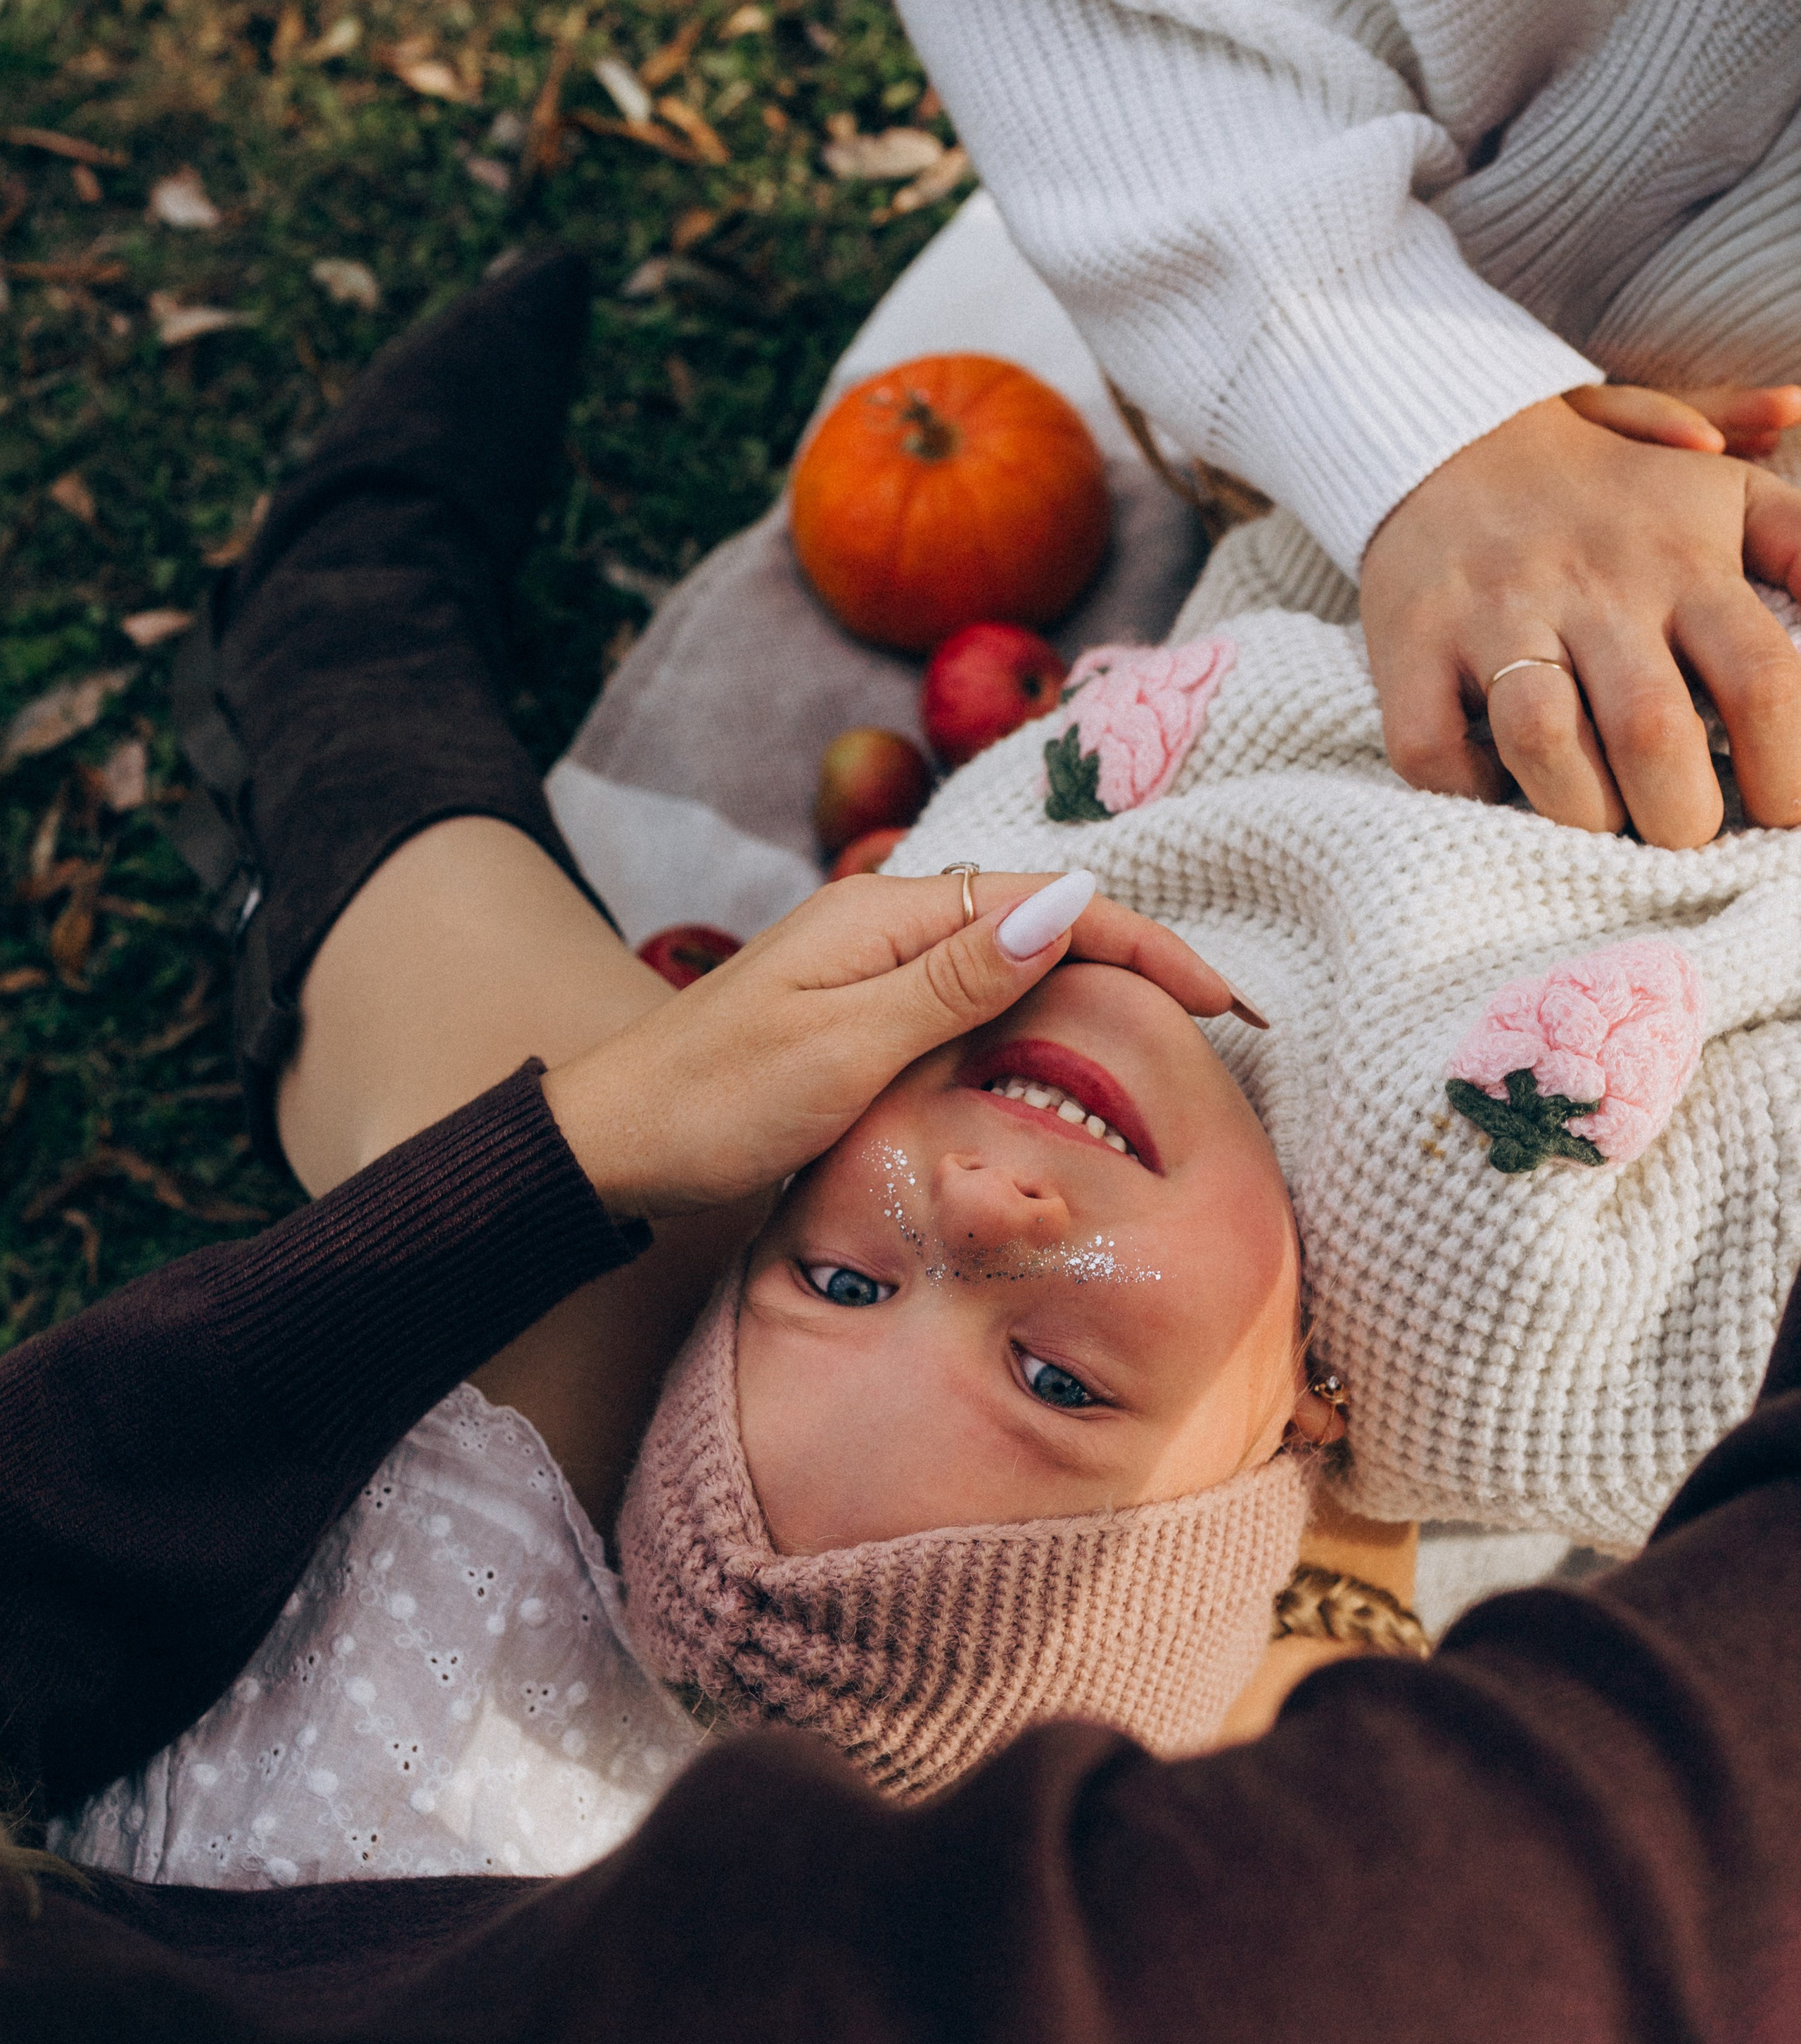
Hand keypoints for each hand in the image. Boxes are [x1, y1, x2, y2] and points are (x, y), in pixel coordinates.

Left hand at [542, 871, 1239, 1219]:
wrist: (617, 1143)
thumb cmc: (717, 1102)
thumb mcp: (845, 1046)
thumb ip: (956, 979)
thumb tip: (1064, 900)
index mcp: (888, 914)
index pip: (1050, 901)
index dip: (1146, 944)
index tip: (1221, 1000)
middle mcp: (889, 926)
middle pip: (1041, 923)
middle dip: (1136, 963)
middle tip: (1219, 1028)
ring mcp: (877, 970)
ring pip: (1012, 963)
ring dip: (1091, 992)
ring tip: (1168, 1043)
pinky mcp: (865, 1015)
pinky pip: (973, 1002)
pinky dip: (1034, 1023)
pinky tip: (1065, 1060)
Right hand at [1359, 394, 1800, 845]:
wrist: (1454, 439)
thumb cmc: (1610, 492)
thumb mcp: (1723, 494)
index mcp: (1682, 561)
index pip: (1762, 678)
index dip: (1787, 771)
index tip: (1782, 813)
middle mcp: (1591, 587)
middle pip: (1652, 732)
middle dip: (1680, 821)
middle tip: (1683, 835)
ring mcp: (1494, 616)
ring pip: (1540, 742)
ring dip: (1580, 813)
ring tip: (1601, 824)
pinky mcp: (1412, 644)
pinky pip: (1431, 751)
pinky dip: (1470, 789)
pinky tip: (1503, 783)